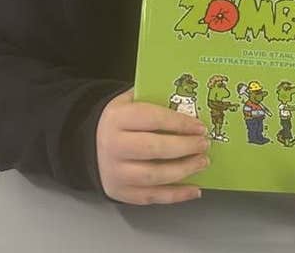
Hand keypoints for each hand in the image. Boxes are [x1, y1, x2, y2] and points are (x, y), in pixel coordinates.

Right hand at [96, 89, 209, 204]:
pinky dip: (176, 195)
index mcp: (118, 119)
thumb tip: (189, 101)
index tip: (199, 126)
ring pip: (154, 176)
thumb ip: (155, 97)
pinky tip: (193, 188)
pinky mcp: (121, 192)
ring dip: (184, 170)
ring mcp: (116, 172)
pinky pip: (152, 196)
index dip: (180, 123)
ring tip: (202, 162)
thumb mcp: (131, 100)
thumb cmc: (120, 120)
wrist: (91, 143)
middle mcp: (114, 146)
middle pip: (154, 149)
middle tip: (203, 144)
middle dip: (185, 147)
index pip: (154, 119)